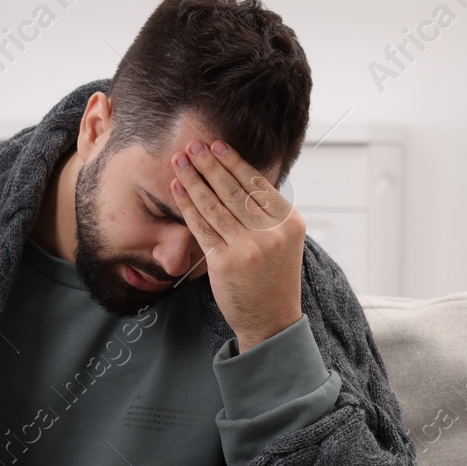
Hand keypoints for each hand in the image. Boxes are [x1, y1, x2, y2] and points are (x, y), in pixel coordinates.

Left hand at [170, 139, 304, 353]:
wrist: (270, 320)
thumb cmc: (273, 279)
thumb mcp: (283, 241)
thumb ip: (267, 213)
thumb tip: (241, 177)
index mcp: (288, 222)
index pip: (257, 184)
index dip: (234, 162)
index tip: (217, 145)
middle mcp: (271, 233)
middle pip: (234, 190)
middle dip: (210, 164)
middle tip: (193, 145)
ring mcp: (248, 248)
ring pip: (215, 205)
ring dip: (194, 179)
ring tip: (180, 161)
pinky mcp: (225, 263)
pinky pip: (201, 227)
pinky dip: (187, 205)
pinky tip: (177, 189)